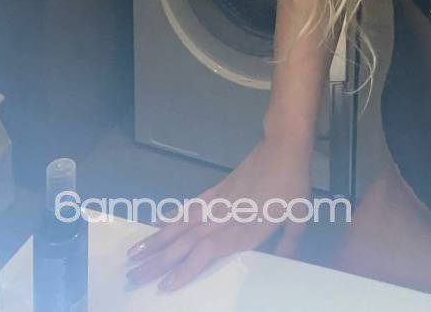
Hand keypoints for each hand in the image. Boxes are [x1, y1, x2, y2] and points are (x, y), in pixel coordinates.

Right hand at [123, 134, 312, 292]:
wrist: (284, 145)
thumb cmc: (293, 183)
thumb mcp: (299, 216)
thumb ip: (288, 240)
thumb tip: (285, 259)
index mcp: (243, 230)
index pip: (207, 253)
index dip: (184, 269)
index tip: (163, 286)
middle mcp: (223, 218)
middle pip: (185, 243)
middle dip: (158, 262)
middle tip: (132, 277)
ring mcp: (217, 202)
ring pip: (181, 225)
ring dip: (156, 240)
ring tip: (132, 254)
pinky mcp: (216, 189)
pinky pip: (190, 206)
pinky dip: (172, 217)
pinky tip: (157, 224)